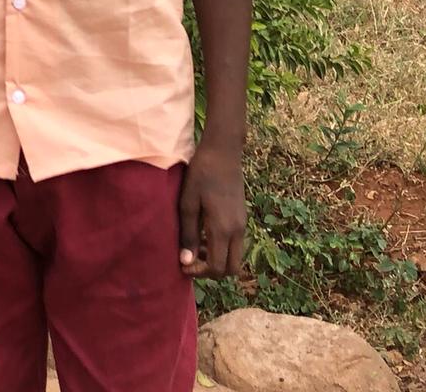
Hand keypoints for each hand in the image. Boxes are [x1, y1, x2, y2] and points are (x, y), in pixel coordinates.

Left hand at [179, 141, 245, 278]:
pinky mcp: (242, 218)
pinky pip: (236, 244)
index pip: (217, 267)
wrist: (223, 153)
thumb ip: (188, 234)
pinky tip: (204, 234)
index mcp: (223, 229)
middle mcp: (237, 231)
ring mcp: (242, 224)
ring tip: (195, 247)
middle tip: (190, 261)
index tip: (182, 266)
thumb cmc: (200, 174)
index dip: (199, 273)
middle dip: (211, 271)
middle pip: (231, 269)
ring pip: (235, 257)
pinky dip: (222, 248)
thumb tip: (186, 262)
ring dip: (217, 259)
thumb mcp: (188, 203)